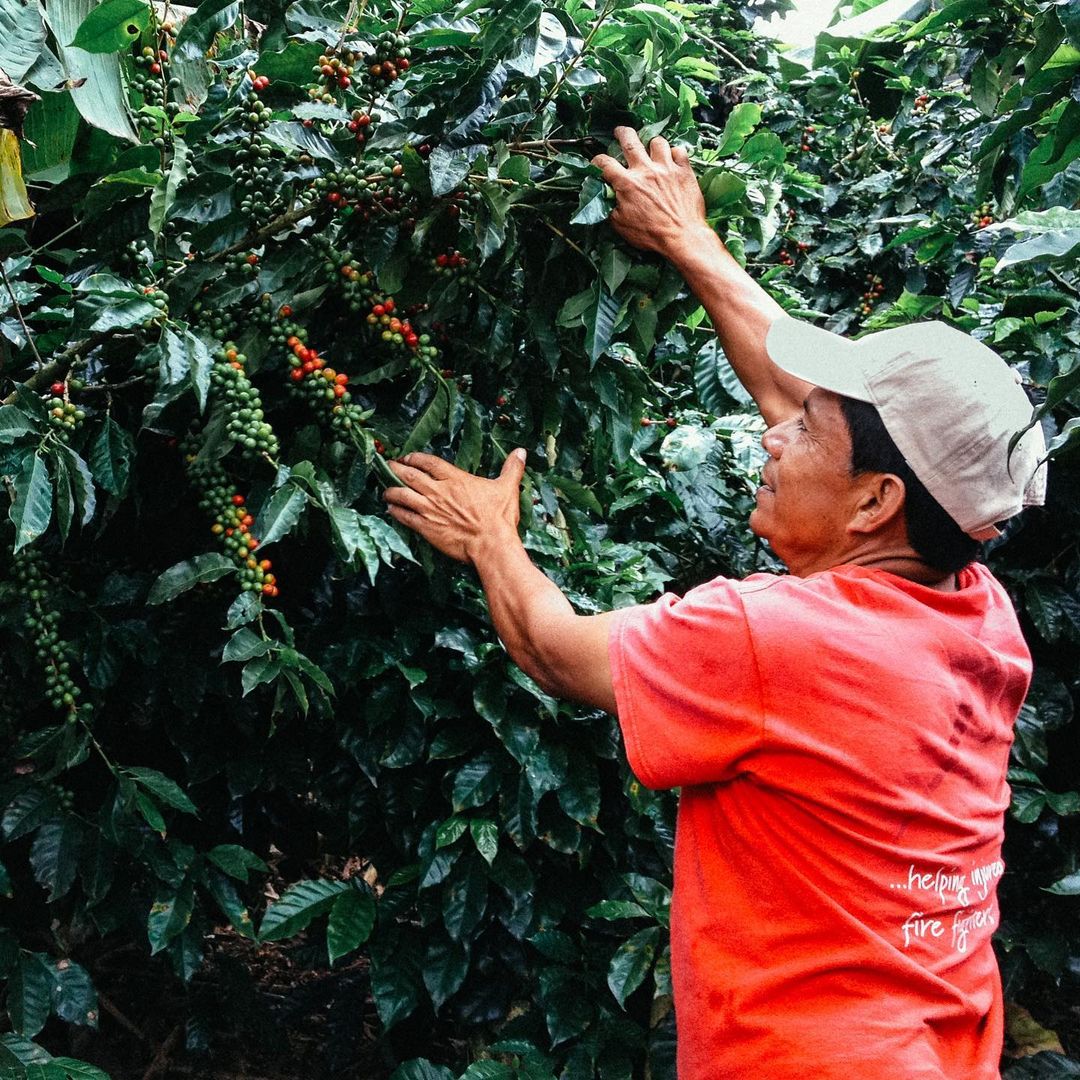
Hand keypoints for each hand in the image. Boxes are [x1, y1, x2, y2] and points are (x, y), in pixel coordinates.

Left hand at [384, 449, 526, 563]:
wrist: (490, 544)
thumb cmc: (499, 517)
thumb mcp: (507, 488)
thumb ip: (511, 468)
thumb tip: (521, 452)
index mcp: (455, 479)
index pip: (428, 462)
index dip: (415, 458)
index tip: (407, 457)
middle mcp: (438, 491)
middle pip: (408, 475)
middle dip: (395, 469)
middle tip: (387, 466)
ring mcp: (429, 510)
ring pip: (401, 495)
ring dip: (390, 491)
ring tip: (385, 490)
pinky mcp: (425, 527)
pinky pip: (404, 517)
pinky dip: (395, 511)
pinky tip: (390, 509)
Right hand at [591, 126, 707, 259]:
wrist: (682, 237)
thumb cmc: (651, 235)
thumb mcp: (621, 226)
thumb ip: (610, 208)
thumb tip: (605, 198)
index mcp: (627, 183)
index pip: (605, 164)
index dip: (597, 161)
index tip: (597, 163)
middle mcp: (645, 170)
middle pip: (629, 140)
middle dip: (622, 133)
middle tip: (620, 132)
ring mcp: (666, 168)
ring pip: (657, 142)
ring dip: (652, 144)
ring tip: (651, 149)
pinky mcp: (684, 171)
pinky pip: (679, 151)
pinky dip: (675, 153)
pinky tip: (672, 160)